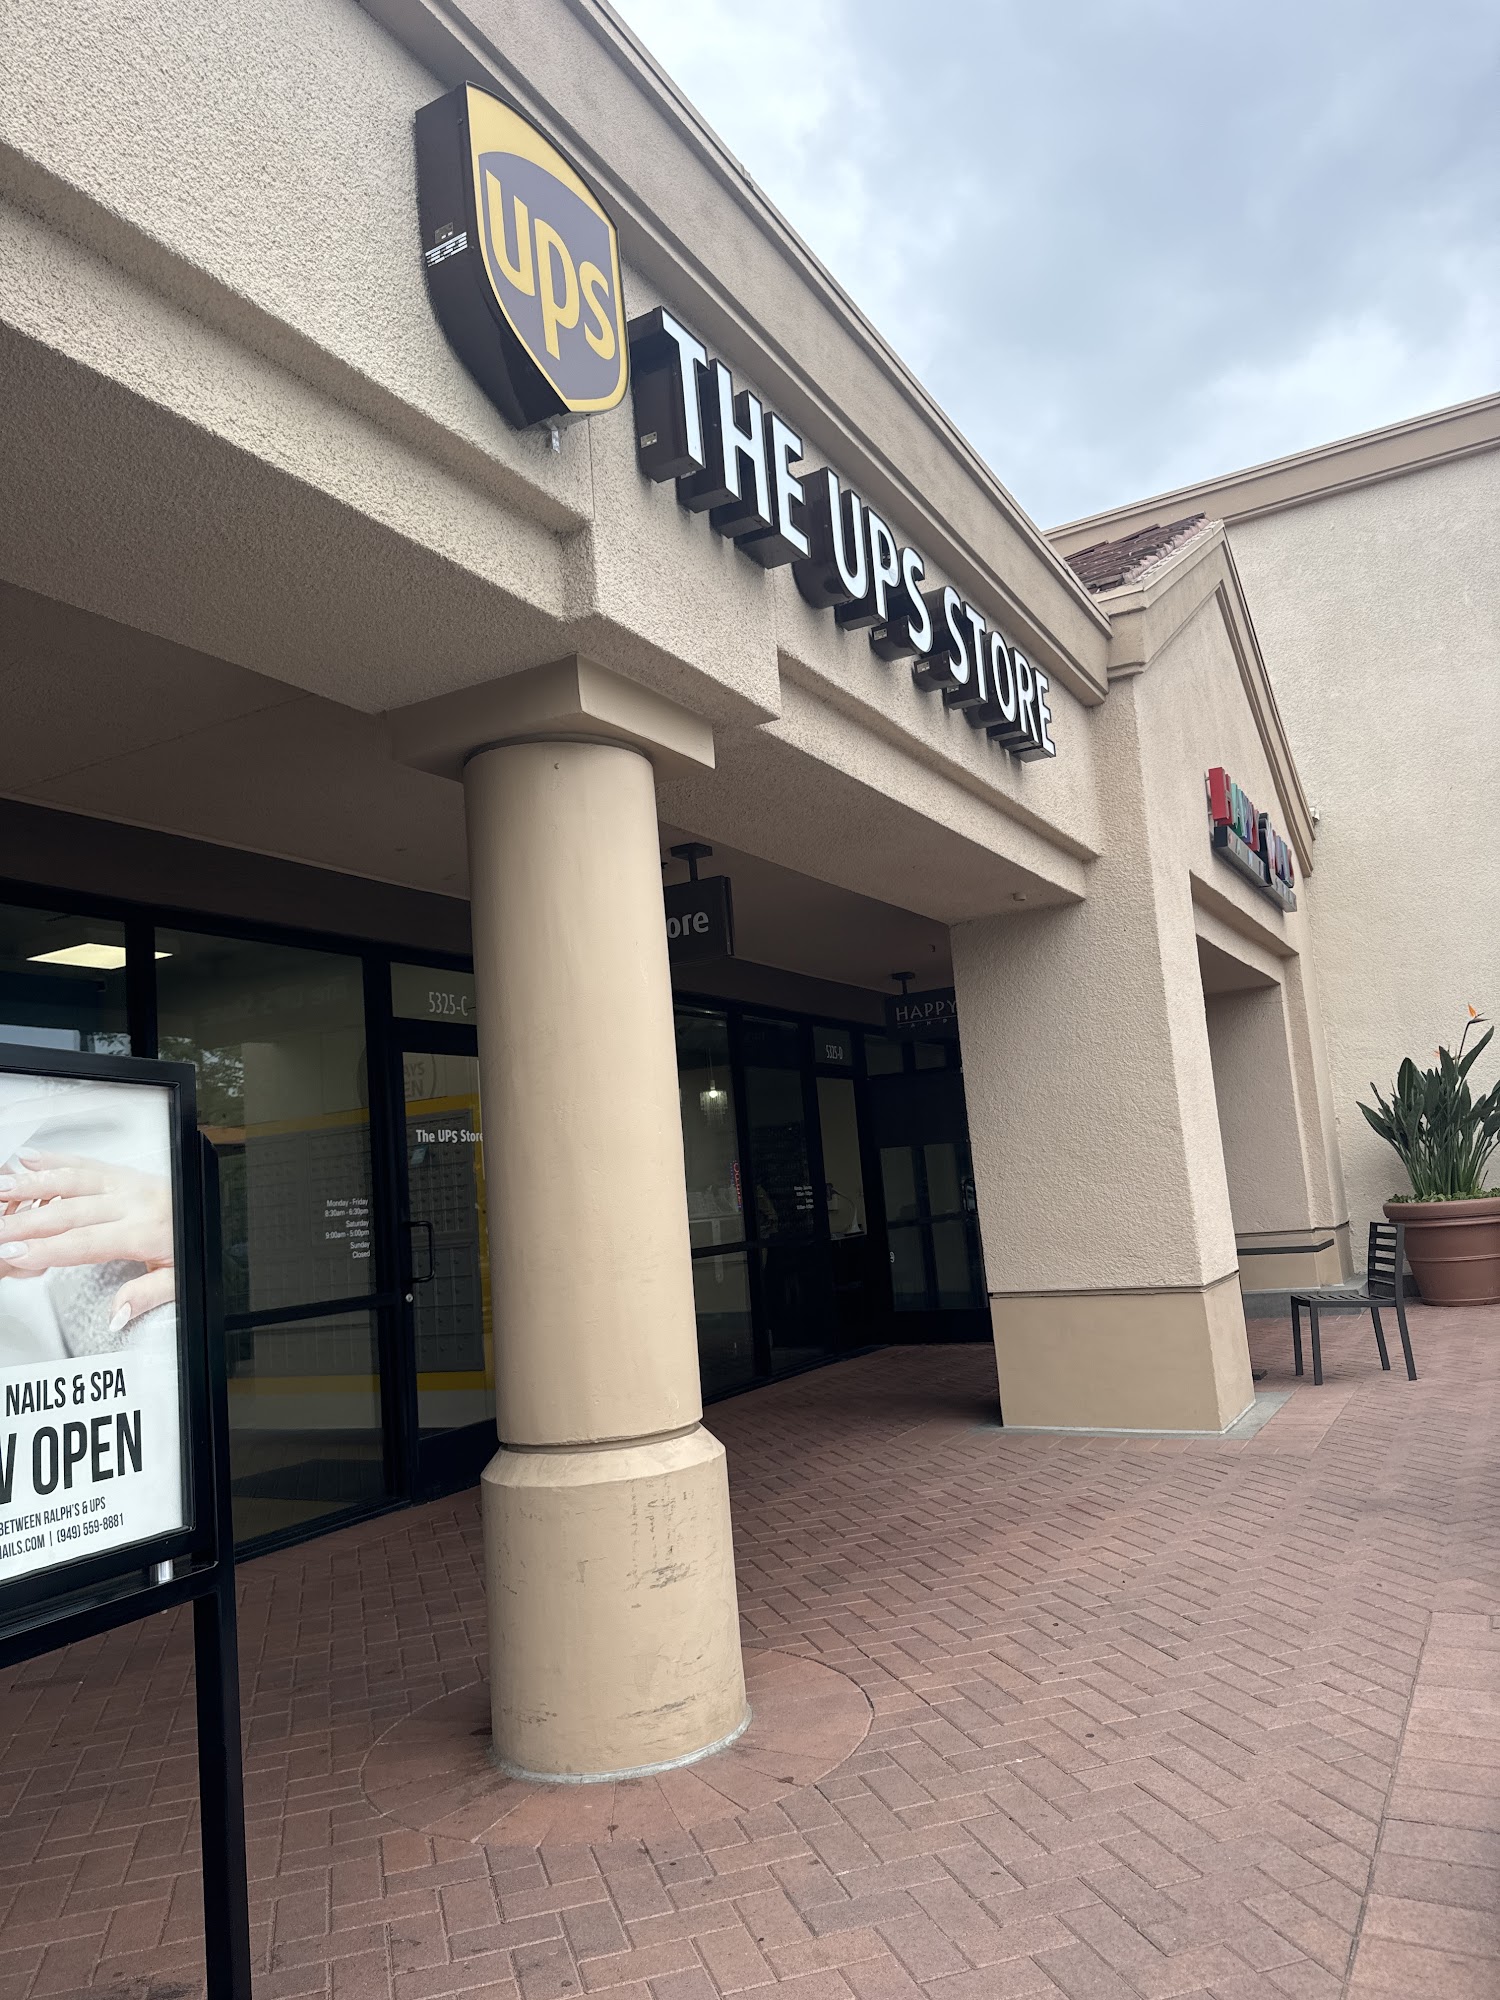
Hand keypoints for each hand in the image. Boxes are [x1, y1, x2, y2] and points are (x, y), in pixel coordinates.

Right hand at [0, 1152, 174, 1331]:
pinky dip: (55, 1160)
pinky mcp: (121, 1173)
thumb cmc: (191, 1244)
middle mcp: (132, 1202)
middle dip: (26, 1221)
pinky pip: (85, 1163)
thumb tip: (117, 1314)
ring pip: (73, 1181)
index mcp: (145, 1231)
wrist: (207, 1209)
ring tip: (1, 1188)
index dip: (49, 1248)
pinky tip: (29, 1159)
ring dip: (32, 1183)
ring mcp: (125, 1184)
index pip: (87, 1242)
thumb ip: (146, 1295)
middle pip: (70, 1212)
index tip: (17, 1252)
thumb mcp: (180, 1279)